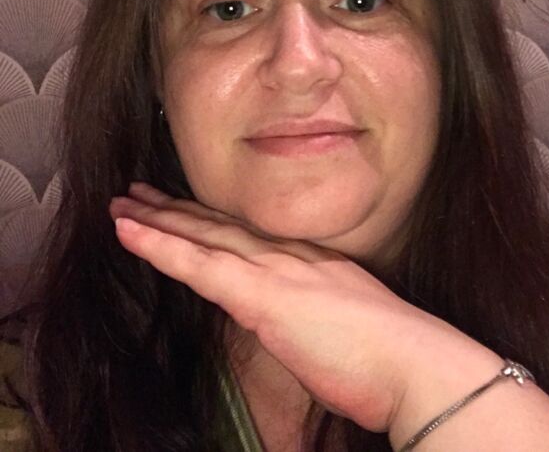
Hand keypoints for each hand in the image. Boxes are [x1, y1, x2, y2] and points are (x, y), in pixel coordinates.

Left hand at [109, 183, 467, 434]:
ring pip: (203, 237)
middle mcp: (291, 256)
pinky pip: (197, 264)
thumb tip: (299, 330)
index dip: (213, 221)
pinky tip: (129, 232)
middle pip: (221, 227)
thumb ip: (319, 320)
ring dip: (157, 220)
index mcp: (313, 264)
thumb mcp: (352, 328)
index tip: (185, 211)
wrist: (416, 364)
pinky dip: (159, 246)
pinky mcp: (261, 294)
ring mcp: (276, 270)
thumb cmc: (392, 361)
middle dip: (176, 210)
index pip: (250, 238)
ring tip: (121, 206)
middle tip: (138, 194)